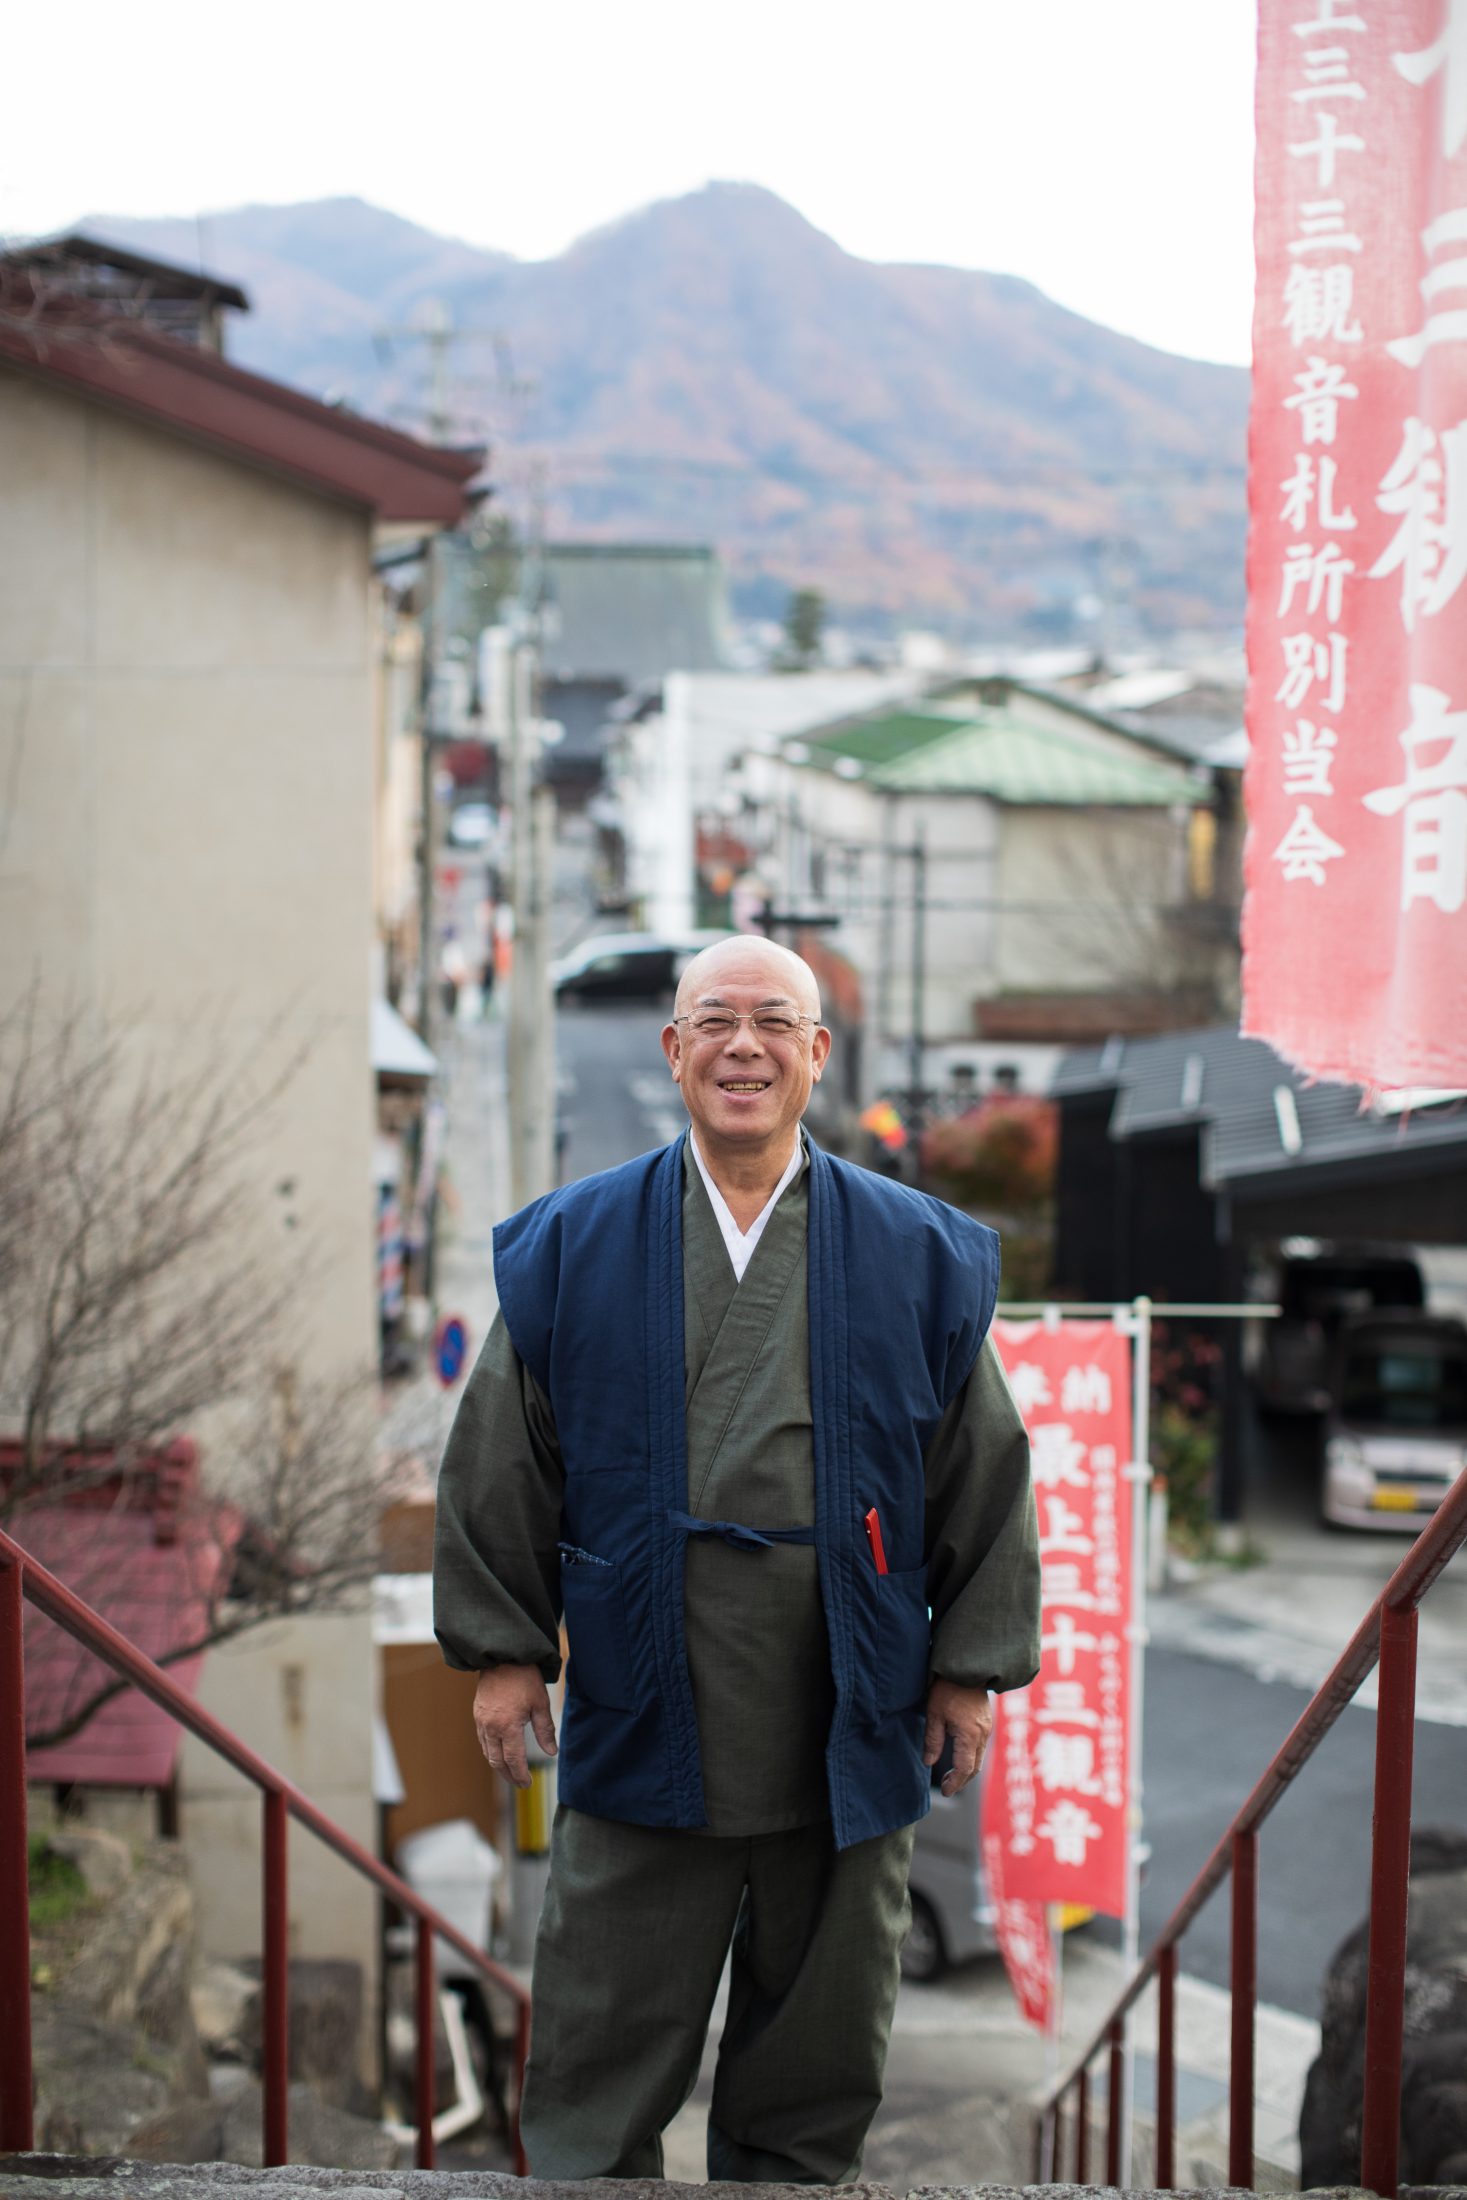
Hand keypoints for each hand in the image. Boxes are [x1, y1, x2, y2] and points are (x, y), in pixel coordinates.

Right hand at [473, 1664, 557, 1788]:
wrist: (501, 1657)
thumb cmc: (524, 1678)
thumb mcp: (540, 1703)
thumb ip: (545, 1730)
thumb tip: (551, 1752)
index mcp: (508, 1726)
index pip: (514, 1760)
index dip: (521, 1774)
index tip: (528, 1783)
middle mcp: (491, 1727)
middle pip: (498, 1761)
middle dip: (509, 1775)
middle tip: (521, 1783)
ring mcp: (481, 1722)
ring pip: (488, 1753)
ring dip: (499, 1766)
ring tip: (511, 1772)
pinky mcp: (477, 1715)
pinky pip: (482, 1741)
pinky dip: (491, 1752)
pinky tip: (499, 1754)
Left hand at [923, 1678, 992, 1796]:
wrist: (967, 1666)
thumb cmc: (947, 1688)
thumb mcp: (934, 1713)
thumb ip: (933, 1740)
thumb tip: (928, 1762)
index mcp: (969, 1735)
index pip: (964, 1769)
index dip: (954, 1783)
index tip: (945, 1791)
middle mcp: (982, 1735)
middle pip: (974, 1767)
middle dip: (961, 1781)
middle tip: (948, 1787)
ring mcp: (987, 1728)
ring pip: (979, 1758)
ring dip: (967, 1770)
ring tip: (952, 1775)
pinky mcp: (987, 1722)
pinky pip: (981, 1747)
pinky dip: (972, 1757)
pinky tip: (960, 1756)